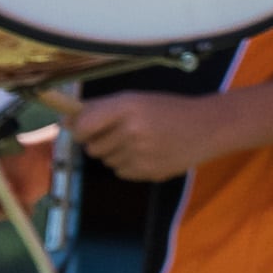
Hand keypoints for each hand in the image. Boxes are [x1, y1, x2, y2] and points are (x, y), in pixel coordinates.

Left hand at [67, 90, 238, 184]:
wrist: (208, 127)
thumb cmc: (168, 110)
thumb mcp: (137, 100)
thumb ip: (101, 109)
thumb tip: (64, 122)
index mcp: (128, 106)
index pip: (83, 124)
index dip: (78, 128)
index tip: (83, 127)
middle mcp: (133, 130)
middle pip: (91, 147)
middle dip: (101, 141)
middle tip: (123, 132)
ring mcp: (141, 153)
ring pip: (106, 160)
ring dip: (116, 152)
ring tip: (142, 141)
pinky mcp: (147, 172)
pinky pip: (121, 171)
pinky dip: (129, 164)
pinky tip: (149, 153)